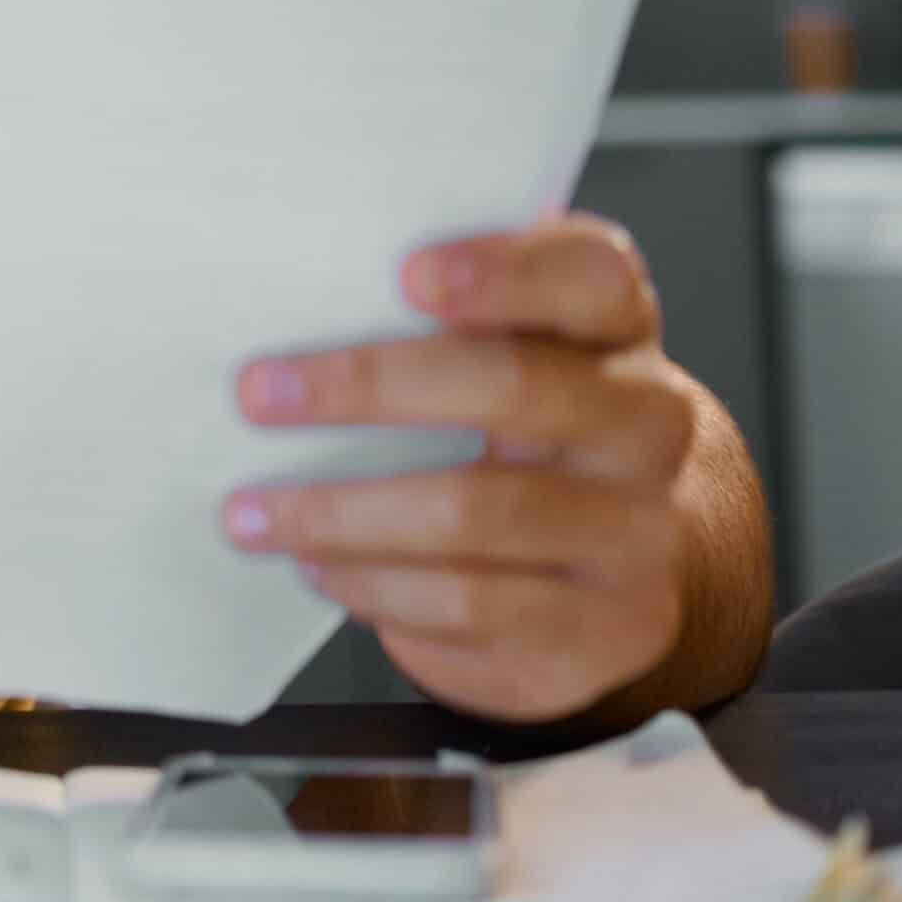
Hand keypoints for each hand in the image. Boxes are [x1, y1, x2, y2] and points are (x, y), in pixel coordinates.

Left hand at [221, 217, 703, 724]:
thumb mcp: (522, 353)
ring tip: (253, 513)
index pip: (590, 275)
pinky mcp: (606, 631)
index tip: (408, 274)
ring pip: (476, 514)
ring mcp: (638, 535)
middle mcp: (648, 426)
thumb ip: (446, 314)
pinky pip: (469, 606)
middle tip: (257, 396)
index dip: (505, 270)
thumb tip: (298, 293)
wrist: (644, 549)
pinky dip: (374, 587)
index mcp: (619, 331)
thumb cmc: (540, 425)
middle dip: (367, 387)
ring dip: (340, 515)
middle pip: (514, 389)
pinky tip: (322, 568)